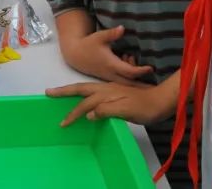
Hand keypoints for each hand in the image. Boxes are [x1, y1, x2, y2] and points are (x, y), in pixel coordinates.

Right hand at [46, 80, 174, 127]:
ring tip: (61, 93)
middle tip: (48, 92)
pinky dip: (84, 94)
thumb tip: (88, 114)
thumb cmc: (146, 107)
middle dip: (64, 91)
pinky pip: (94, 92)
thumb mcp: (127, 110)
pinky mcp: (117, 92)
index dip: (74, 113)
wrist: (163, 99)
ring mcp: (112, 89)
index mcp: (107, 92)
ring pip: (87, 89)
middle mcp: (106, 88)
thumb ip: (107, 110)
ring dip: (72, 91)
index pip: (85, 103)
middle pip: (81, 88)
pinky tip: (86, 99)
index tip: (63, 123)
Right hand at [64, 26, 153, 84]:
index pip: (129, 71)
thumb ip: (112, 33)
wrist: (76, 55)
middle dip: (143, 83)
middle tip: (156, 81)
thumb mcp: (100, 37)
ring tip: (138, 64)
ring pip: (126, 83)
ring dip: (135, 78)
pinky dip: (129, 77)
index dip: (141, 71)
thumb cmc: (89, 44)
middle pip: (131, 83)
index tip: (151, 68)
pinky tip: (130, 64)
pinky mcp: (109, 78)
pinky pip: (122, 81)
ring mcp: (110, 77)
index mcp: (111, 64)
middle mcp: (111, 74)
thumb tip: (123, 28)